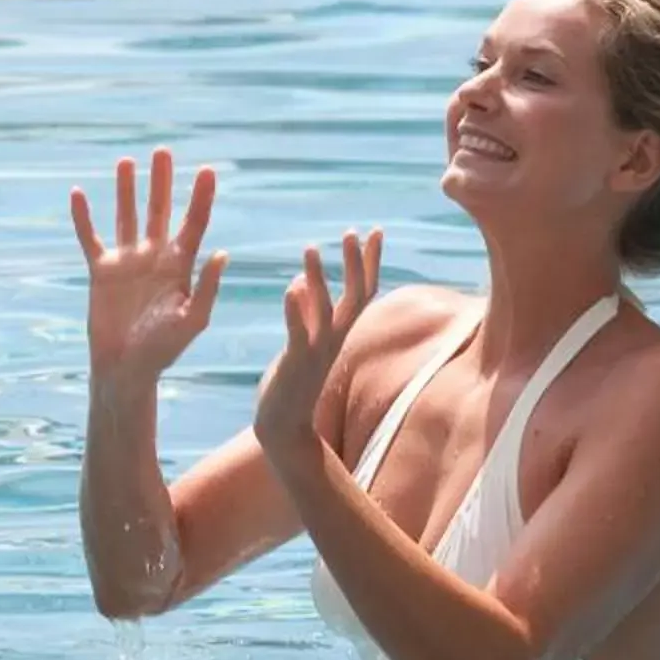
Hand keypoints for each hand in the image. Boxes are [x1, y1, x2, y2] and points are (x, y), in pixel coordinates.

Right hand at [69, 148, 227, 383]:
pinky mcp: (101, 271)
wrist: (126, 369)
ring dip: (127, 190)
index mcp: (181, 267)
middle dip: (162, 182)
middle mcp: (155, 257)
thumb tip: (223, 253)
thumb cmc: (163, 351)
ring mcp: (127, 262)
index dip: (201, 197)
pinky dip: (83, 217)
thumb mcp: (192, 321)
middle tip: (163, 152)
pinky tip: (78, 193)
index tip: (208, 170)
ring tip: (126, 161)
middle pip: (160, 210)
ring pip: (127, 216)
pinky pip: (90, 238)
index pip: (194, 223)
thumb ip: (207, 288)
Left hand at [253, 228, 381, 461]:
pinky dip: (295, 311)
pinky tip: (290, 287)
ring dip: (319, 278)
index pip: (363, 291)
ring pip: (325, 310)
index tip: (375, 230)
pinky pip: (299, 333)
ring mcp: (317, 352)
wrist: (284, 428)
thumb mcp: (301, 342)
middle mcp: (334, 339)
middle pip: (356, 296)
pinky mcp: (296, 363)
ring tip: (310, 249)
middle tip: (352, 232)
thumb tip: (302, 281)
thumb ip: (305, 313)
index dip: (370, 261)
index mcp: (338, 333)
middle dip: (356, 264)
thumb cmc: (292, 384)